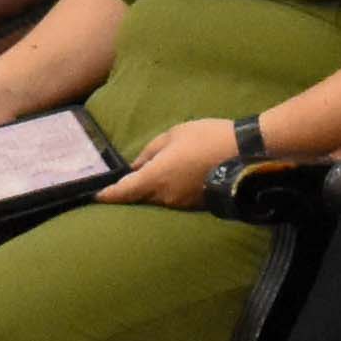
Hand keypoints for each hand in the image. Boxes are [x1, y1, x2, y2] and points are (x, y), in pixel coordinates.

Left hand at [100, 115, 244, 209]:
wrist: (246, 154)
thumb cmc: (207, 138)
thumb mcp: (174, 134)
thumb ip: (151, 151)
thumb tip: (137, 165)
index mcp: (155, 178)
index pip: (123, 192)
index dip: (106, 195)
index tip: (94, 196)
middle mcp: (165, 196)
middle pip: (139, 197)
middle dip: (130, 190)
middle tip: (121, 181)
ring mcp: (182, 204)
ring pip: (157, 199)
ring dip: (151, 190)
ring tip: (153, 174)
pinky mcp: (196, 206)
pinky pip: (174, 199)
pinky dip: (168, 191)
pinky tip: (176, 178)